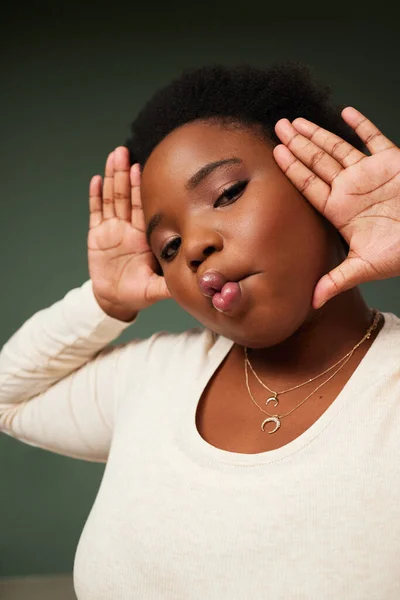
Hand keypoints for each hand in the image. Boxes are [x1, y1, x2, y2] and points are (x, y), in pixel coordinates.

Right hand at [88, 147, 171, 320]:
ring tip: (113, 157)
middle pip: (126, 196)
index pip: (143, 207)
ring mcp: (112, 229)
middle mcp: (129, 228)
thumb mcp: (156, 289)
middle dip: (125, 174)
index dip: (141, 188)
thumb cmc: (138, 294)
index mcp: (144, 236)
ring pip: (111, 198)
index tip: (144, 168)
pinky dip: (95, 196)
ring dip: (111, 178)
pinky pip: (96, 212)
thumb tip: (195, 283)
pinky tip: (96, 180)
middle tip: (125, 152)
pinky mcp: (97, 235)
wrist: (115, 300)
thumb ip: (171, 284)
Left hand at [273, 107, 399, 309]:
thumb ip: (338, 279)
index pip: (309, 185)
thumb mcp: (366, 266)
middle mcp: (350, 189)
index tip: (275, 152)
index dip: (292, 168)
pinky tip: (346, 112)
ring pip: (338, 147)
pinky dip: (362, 125)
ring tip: (297, 120)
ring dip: (318, 133)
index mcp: (339, 209)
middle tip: (278, 126)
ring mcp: (369, 173)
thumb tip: (313, 302)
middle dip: (297, 144)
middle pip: (317, 161)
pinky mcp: (392, 162)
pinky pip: (375, 138)